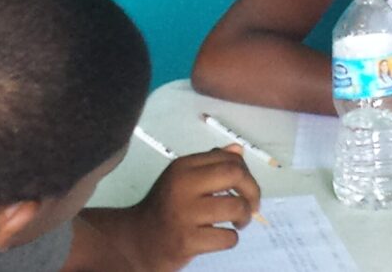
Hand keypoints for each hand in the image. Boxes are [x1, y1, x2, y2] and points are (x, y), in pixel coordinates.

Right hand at [124, 146, 261, 270]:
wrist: (139, 239)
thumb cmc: (166, 207)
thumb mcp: (182, 179)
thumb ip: (210, 164)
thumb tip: (238, 150)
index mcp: (183, 167)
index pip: (229, 158)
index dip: (246, 173)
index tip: (245, 188)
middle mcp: (182, 185)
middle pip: (235, 175)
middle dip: (253, 191)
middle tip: (251, 206)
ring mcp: (183, 214)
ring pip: (236, 207)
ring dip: (245, 217)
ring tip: (238, 223)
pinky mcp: (186, 241)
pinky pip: (227, 237)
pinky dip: (231, 238)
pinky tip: (220, 237)